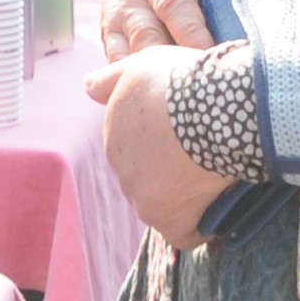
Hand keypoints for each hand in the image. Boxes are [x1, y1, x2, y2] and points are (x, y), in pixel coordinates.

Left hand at [89, 48, 234, 251]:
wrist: (213, 108)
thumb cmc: (180, 81)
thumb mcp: (138, 67)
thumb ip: (109, 80)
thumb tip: (85, 85)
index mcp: (114, 137)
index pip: (136, 150)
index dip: (163, 143)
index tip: (186, 134)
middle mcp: (122, 172)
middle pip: (148, 178)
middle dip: (169, 171)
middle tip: (202, 154)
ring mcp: (144, 199)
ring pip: (162, 205)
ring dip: (183, 198)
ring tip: (213, 179)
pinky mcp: (170, 222)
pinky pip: (183, 232)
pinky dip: (197, 226)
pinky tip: (214, 211)